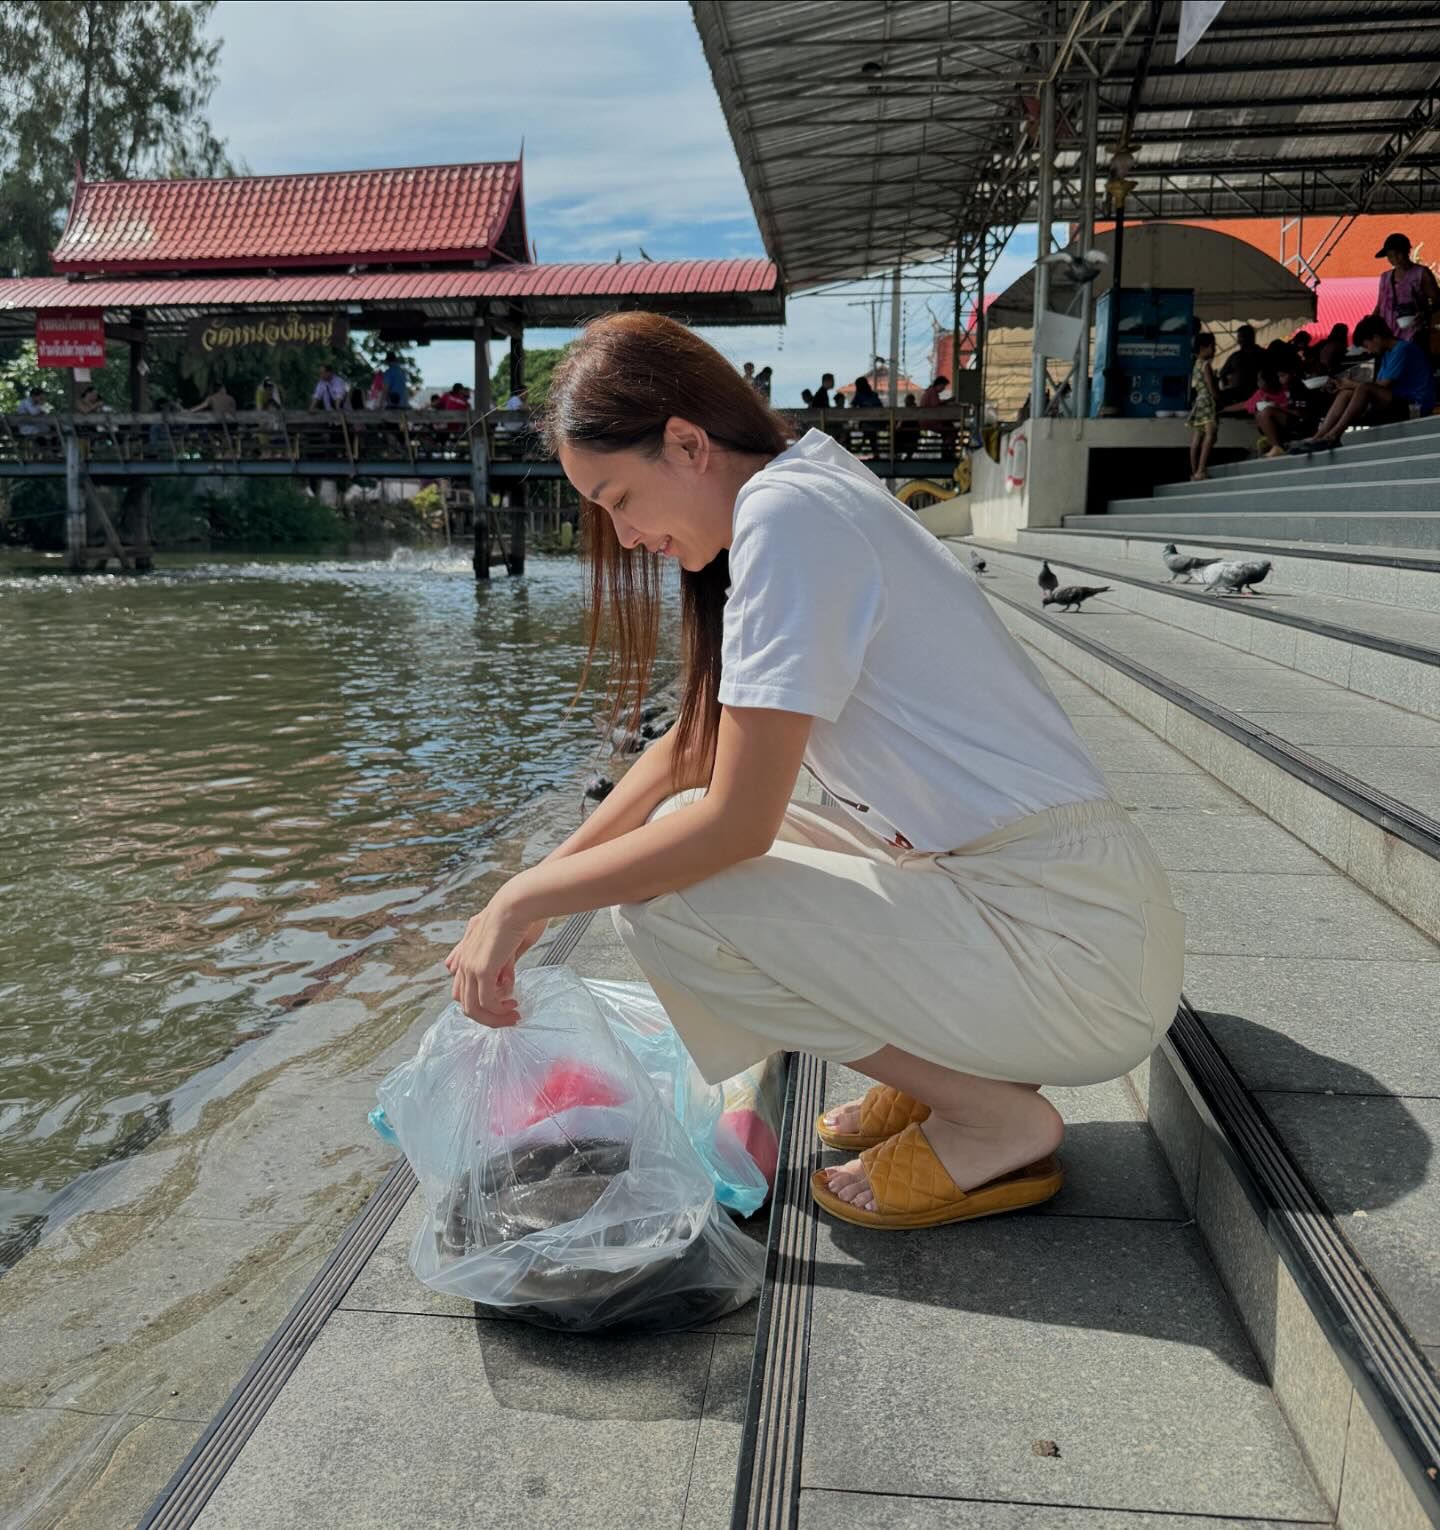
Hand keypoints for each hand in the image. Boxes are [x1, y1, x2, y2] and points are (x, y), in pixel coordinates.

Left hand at [442, 890, 547, 1025]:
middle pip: (465, 1004)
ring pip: (474, 1008)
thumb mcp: (508, 945)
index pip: (463, 990)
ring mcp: (470, 967)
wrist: (517, 903)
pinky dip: (499, 1011)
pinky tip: (513, 1006)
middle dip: (488, 1016)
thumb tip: (506, 982)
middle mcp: (463, 962)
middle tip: (510, 1016)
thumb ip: (504, 965)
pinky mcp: (482, 970)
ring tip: (514, 1016)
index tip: (505, 1003)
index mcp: (466, 954)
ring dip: (494, 1018)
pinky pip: (487, 1002)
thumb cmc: (519, 917)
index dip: (482, 1002)